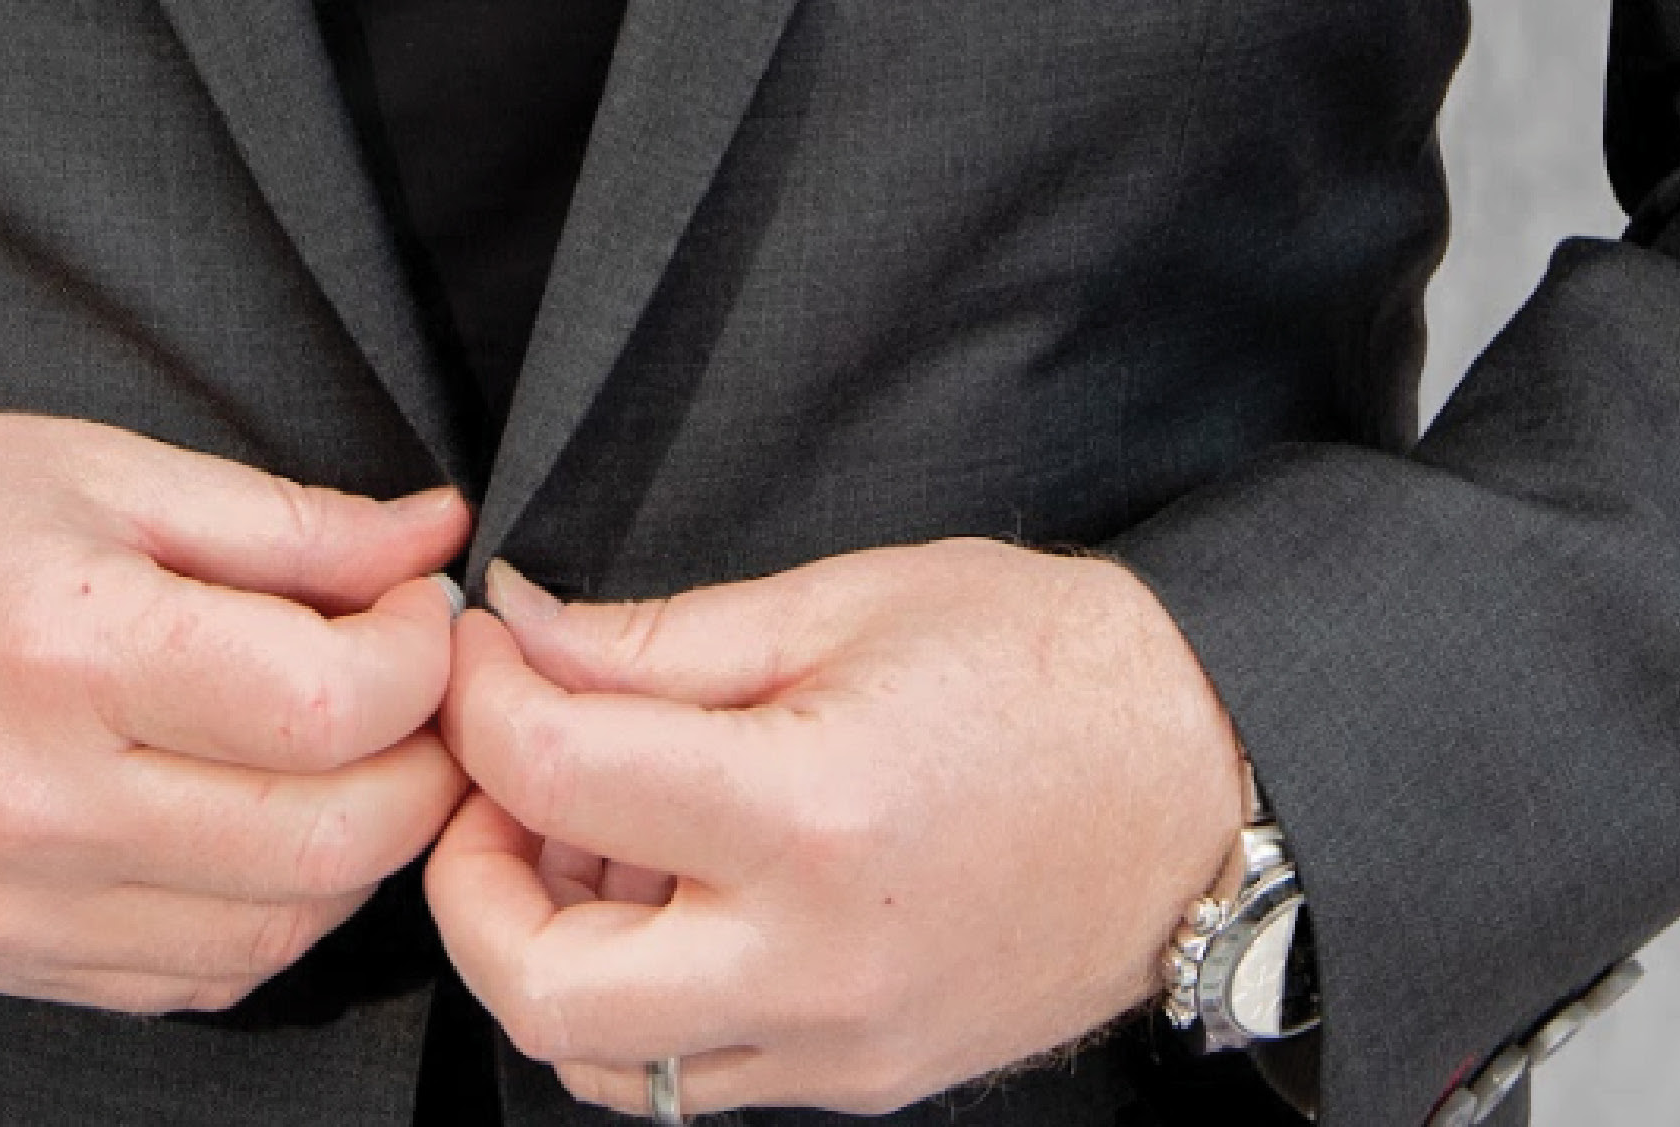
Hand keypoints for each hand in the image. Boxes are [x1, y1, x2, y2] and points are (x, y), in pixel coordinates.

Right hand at [0, 406, 473, 1014]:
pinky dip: (263, 913)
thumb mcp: (99, 468)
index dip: (423, 658)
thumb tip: (433, 543)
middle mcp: (41, 806)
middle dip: (423, 764)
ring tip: (345, 750)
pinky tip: (256, 822)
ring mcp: (12, 907)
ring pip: (278, 931)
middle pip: (332, 842)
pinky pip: (191, 980)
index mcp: (70, 653)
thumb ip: (287, 526)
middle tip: (418, 687)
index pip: (332, 707)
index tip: (418, 606)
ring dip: (357, 850)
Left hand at [423, 541, 1250, 1114]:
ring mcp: (837, 1042)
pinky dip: (643, 1002)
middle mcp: (812, 959)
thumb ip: (667, 639)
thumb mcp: (854, 600)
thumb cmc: (1056, 667)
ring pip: (599, 1058)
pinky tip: (684, 902)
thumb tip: (524, 639)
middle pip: (538, 984)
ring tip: (605, 843)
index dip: (486, 702)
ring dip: (554, 952)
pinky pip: (692, 1076)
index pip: (558, 777)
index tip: (485, 660)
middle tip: (497, 788)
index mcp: (809, 814)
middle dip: (471, 880)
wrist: (1208, 778)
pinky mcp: (862, 1079)